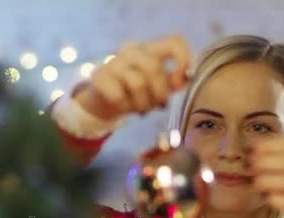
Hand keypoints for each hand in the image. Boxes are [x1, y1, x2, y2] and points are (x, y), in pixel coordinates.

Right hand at [74, 35, 191, 120]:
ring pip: (137, 83)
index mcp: (150, 49)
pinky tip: (123, 107)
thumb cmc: (136, 92)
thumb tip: (184, 81)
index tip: (180, 84)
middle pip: (154, 67)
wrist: (104, 102)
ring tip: (141, 109)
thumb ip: (173, 83)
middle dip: (160, 93)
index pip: (174, 42)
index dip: (183, 61)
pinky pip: (118, 95)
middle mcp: (131, 50)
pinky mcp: (99, 76)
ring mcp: (113, 61)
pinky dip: (124, 106)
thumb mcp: (157, 88)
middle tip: (157, 106)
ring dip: (143, 103)